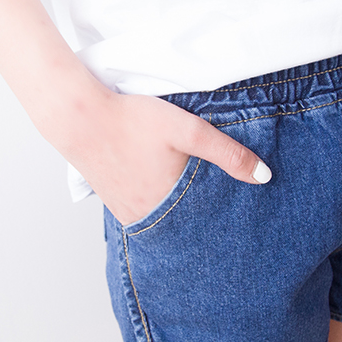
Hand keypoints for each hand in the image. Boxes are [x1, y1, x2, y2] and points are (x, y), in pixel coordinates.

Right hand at [59, 89, 270, 225]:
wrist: (78, 116)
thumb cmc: (132, 120)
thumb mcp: (189, 131)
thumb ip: (228, 154)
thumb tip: (263, 177)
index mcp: (167, 206)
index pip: (207, 224)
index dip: (225, 220)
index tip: (240, 221)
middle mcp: (146, 217)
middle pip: (186, 226)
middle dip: (205, 220)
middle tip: (222, 212)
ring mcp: (128, 213)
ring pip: (166, 220)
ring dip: (183, 213)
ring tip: (198, 201)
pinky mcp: (116, 203)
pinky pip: (147, 213)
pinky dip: (162, 207)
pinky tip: (168, 192)